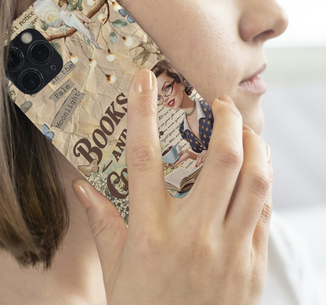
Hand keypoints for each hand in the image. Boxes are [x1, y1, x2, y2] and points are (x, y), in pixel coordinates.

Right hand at [73, 69, 271, 304]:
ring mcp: (230, 250)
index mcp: (151, 230)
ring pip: (256, 180)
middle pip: (222, 159)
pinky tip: (254, 174)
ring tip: (245, 132)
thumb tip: (82, 187)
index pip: (145, 156)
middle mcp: (194, 234)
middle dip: (226, 120)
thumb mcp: (114, 265)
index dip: (142, 112)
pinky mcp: (252, 265)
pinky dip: (262, 184)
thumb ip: (100, 220)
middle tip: (222, 104)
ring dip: (255, 145)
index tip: (145, 80)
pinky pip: (263, 212)